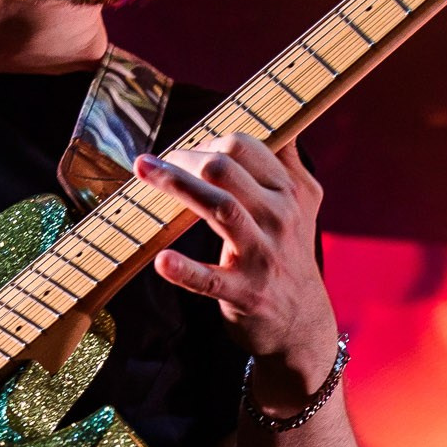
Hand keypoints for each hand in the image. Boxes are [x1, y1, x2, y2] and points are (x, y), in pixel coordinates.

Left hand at [135, 135, 338, 386]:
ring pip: (220, 209)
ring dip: (177, 186)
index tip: (183, 152)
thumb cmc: (291, 256)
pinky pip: (210, 279)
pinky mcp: (245, 294)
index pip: (246, 146)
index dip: (207, 140)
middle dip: (184, 157)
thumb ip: (289, 163)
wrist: (302, 324)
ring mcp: (262, 257)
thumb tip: (279, 121)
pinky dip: (185, 270)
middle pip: (227, 169)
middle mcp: (279, 219)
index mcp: (288, 193)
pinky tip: (162, 260)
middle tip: (152, 164)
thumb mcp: (303, 207)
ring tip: (142, 171)